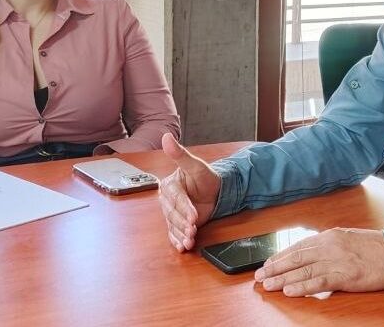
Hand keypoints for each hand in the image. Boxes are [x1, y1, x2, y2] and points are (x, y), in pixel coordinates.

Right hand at [158, 133, 220, 252]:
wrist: (216, 190)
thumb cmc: (206, 177)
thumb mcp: (196, 165)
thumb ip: (180, 154)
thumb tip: (166, 137)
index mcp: (170, 185)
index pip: (176, 198)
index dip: (184, 207)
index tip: (193, 215)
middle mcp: (168, 200)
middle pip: (173, 214)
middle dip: (183, 223)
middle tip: (193, 229)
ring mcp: (173, 213)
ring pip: (174, 225)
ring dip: (181, 234)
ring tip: (190, 240)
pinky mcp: (178, 223)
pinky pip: (175, 233)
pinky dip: (179, 241)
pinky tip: (183, 246)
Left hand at [254, 228, 383, 295]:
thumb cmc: (374, 247)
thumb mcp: (347, 239)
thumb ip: (328, 245)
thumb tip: (309, 252)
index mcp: (329, 236)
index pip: (298, 246)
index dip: (280, 256)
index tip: (266, 263)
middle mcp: (330, 246)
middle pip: (296, 257)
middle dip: (275, 267)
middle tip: (259, 275)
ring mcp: (337, 260)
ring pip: (303, 270)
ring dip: (282, 278)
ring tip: (268, 285)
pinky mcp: (345, 275)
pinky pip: (319, 282)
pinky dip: (302, 286)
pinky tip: (290, 291)